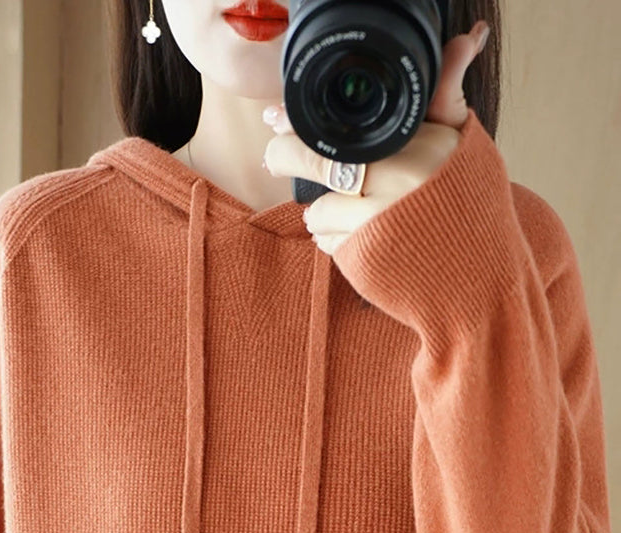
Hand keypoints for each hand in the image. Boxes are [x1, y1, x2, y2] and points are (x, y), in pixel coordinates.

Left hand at [262, 19, 490, 254]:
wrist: (479, 271)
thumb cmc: (470, 202)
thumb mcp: (462, 141)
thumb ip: (447, 92)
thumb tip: (468, 37)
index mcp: (411, 150)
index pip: (337, 130)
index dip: (298, 124)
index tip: (276, 118)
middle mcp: (389, 187)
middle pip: (312, 165)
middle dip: (285, 157)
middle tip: (278, 156)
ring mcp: (372, 228)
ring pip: (317, 212)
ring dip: (323, 209)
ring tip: (352, 205)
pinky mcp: (361, 262)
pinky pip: (327, 244)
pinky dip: (336, 238)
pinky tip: (361, 233)